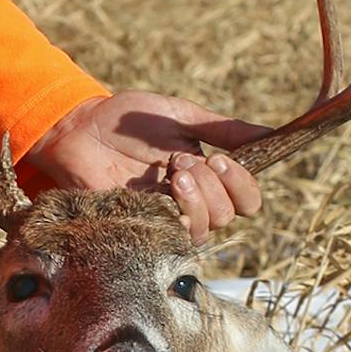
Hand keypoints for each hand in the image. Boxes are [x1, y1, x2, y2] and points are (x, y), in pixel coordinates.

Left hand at [22, 92, 266, 237]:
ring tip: (172, 172)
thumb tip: (270, 134)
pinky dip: (176, 212)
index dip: (243, 184)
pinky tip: (159, 189)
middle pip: (229, 215)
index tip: (220, 160)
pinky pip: (175, 235)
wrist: (80, 129)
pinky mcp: (142, 227)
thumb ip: (223, 128)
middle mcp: (192, 202)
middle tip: (183, 161)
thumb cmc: (127, 121)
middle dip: (213, 187)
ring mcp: (166, 217)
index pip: (247, 199)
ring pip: (206, 228)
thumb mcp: (180, 116)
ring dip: (196, 199)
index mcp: (207, 177)